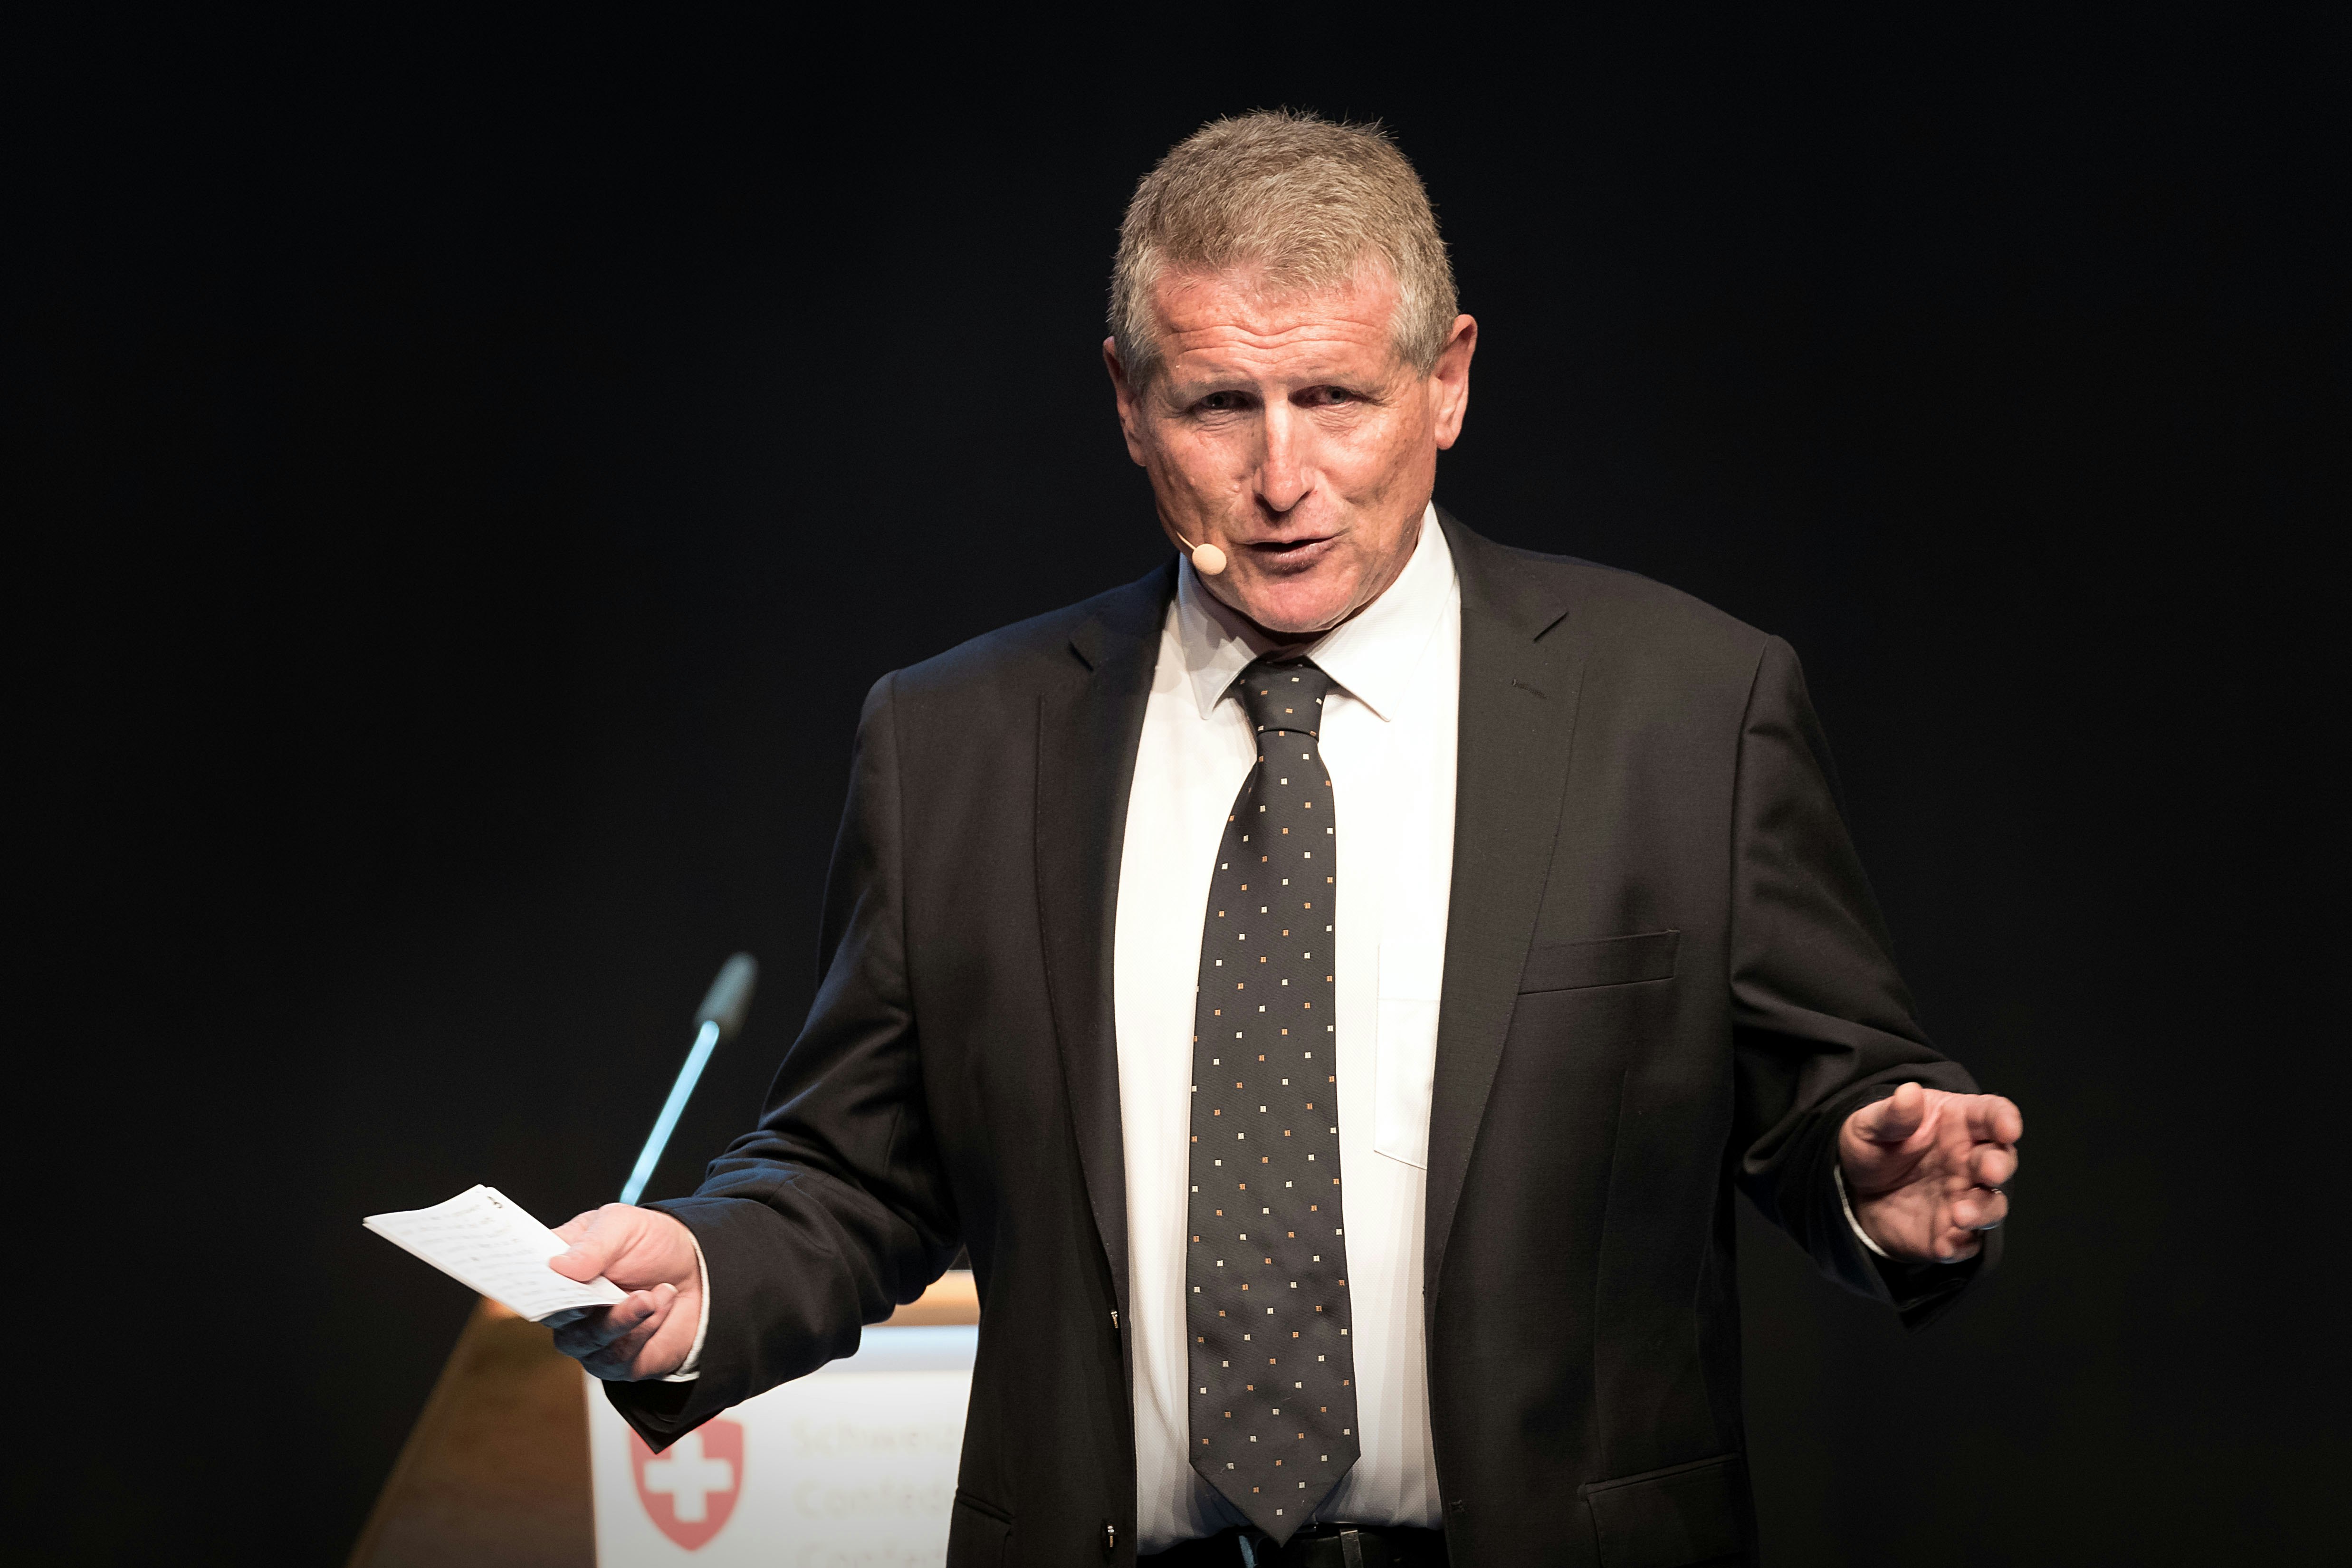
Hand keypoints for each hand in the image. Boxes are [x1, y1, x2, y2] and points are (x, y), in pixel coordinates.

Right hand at [544, 1203, 702, 1380]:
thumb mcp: (623, 1225)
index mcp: (558, 1271)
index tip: (539, 1276)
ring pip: (589, 1341)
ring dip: (625, 1318)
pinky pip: (620, 1357)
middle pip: (554, 1317)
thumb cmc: (651, 1244)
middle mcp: (567, 1310)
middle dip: (583, 1305)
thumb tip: (557, 1266)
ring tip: (653, 1294)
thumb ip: (593, 1244)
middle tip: (609, 1291)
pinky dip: (645, 1329)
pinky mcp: (617, 1362)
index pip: (527, 1282)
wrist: (699, 1270)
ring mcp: (589, 1339)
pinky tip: (663, 1303)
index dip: (525, 1282)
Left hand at [1839, 1082, 2022, 1263]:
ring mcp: (1965, 1196)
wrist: (1855, 1190)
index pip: (1992, 1114)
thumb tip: (1908, 1093)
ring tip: (1959, 1214)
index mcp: (1959, 1122)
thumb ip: (1891, 1114)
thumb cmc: (1873, 1147)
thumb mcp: (1870, 1124)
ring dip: (1983, 1211)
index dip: (2005, 1119)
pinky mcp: (1952, 1230)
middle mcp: (1970, 1160)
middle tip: (1989, 1170)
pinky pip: (1966, 1242)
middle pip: (2000, 1160)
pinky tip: (1943, 1244)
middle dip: (2000, 1165)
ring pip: (1992, 1205)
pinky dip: (1959, 1245)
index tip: (2008, 1127)